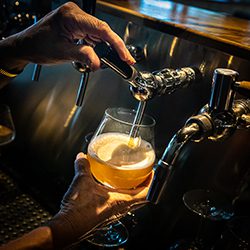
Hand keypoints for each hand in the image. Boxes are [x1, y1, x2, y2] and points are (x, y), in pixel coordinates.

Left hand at [1, 2, 134, 72]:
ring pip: (99, 34)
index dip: (116, 43)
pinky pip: (93, 36)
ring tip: (117, 60)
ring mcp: (76, 20)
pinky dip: (99, 47)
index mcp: (71, 16)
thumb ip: (83, 56)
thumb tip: (98, 63)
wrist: (27, 47)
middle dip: (115, 47)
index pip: (101, 29)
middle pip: (102, 30)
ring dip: (108, 48)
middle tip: (125, 60)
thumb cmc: (38, 45)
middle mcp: (75, 15)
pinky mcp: (77, 27)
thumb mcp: (62, 52)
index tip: (124, 55)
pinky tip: (104, 55)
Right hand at [48, 152, 152, 248]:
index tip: (152, 172)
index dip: (151, 182)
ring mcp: (114, 213)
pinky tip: (113, 189)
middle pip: (140, 198)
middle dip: (144, 185)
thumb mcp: (81, 182)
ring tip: (131, 179)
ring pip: (131, 202)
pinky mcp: (106, 215)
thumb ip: (83, 167)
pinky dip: (123, 196)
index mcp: (120, 201)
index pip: (145, 193)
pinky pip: (121, 205)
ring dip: (134, 191)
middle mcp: (120, 209)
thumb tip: (82, 157)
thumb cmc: (78, 211)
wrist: (67, 227)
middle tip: (143, 174)